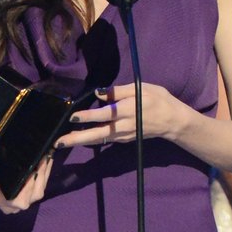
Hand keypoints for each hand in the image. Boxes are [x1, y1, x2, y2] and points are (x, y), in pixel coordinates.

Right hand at [0, 143, 54, 213]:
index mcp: (2, 201)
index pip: (20, 199)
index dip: (29, 186)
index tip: (33, 170)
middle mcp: (15, 205)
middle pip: (34, 193)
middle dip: (41, 176)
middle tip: (43, 158)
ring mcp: (25, 201)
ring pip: (40, 190)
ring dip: (45, 173)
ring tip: (46, 156)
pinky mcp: (32, 194)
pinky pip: (43, 185)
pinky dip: (46, 172)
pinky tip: (48, 159)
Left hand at [54, 83, 182, 150]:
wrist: (173, 121)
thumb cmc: (158, 100)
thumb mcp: (140, 88)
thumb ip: (118, 91)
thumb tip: (98, 93)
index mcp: (127, 110)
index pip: (105, 114)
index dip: (89, 115)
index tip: (73, 117)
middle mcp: (123, 126)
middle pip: (97, 134)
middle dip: (77, 138)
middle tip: (59, 143)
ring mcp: (123, 135)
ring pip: (99, 139)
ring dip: (81, 141)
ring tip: (63, 142)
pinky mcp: (124, 139)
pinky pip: (105, 139)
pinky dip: (91, 139)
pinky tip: (79, 138)